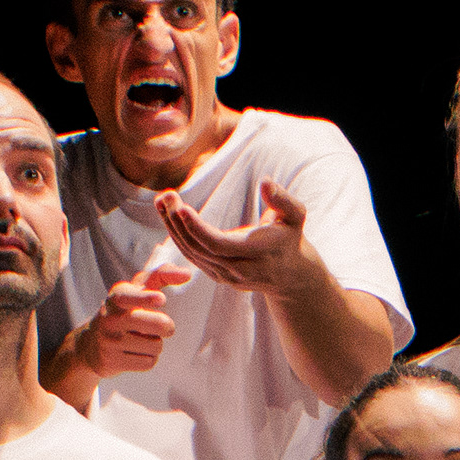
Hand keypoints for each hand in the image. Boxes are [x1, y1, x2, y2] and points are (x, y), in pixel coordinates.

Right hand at [82, 262, 188, 375]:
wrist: (92, 345)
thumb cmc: (125, 311)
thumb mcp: (136, 290)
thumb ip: (160, 276)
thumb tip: (186, 273)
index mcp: (117, 296)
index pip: (130, 296)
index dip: (146, 298)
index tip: (161, 299)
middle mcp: (110, 317)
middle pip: (154, 324)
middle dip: (167, 327)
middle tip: (167, 327)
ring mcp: (109, 340)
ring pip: (155, 346)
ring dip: (156, 344)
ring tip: (144, 340)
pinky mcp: (112, 362)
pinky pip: (148, 363)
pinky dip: (149, 359)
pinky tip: (138, 353)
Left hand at [153, 180, 313, 294]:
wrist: (290, 275)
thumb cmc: (290, 236)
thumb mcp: (296, 215)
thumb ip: (283, 199)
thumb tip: (265, 182)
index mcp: (257, 253)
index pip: (220, 245)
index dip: (197, 228)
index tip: (181, 208)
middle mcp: (240, 270)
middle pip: (200, 249)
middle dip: (179, 223)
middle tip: (167, 195)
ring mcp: (226, 276)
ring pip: (192, 254)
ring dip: (172, 228)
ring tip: (162, 201)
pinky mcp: (217, 276)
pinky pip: (192, 256)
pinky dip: (177, 235)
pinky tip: (168, 214)